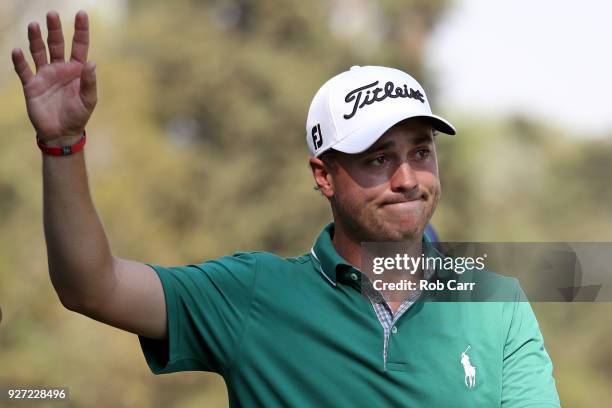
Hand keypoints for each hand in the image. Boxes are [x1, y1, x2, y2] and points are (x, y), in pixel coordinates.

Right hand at [11, 10, 96, 144]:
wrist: (61, 133)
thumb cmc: (78, 116)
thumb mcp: (88, 100)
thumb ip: (89, 82)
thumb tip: (93, 62)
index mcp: (76, 70)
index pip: (79, 45)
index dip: (80, 30)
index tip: (81, 14)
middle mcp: (59, 68)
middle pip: (56, 43)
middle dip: (54, 29)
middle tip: (52, 14)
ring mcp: (44, 75)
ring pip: (38, 52)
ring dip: (36, 39)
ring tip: (34, 26)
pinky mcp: (31, 85)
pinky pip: (24, 70)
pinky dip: (20, 60)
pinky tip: (18, 51)